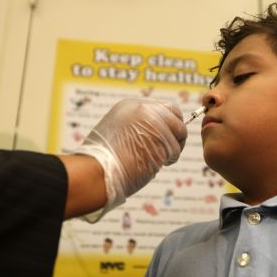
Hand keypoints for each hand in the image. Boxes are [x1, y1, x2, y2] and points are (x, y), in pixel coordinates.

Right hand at [74, 98, 186, 221]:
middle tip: (169, 149)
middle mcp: (144, 109)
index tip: (165, 136)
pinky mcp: (162, 140)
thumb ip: (137, 126)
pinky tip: (153, 165)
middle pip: (176, 115)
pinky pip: (175, 150)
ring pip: (179, 134)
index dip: (168, 123)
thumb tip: (158, 132)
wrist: (96, 171)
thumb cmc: (102, 160)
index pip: (163, 107)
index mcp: (130, 105)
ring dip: (172, 150)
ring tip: (155, 160)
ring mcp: (154, 123)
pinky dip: (169, 160)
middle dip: (176, 132)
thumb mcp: (116, 130)